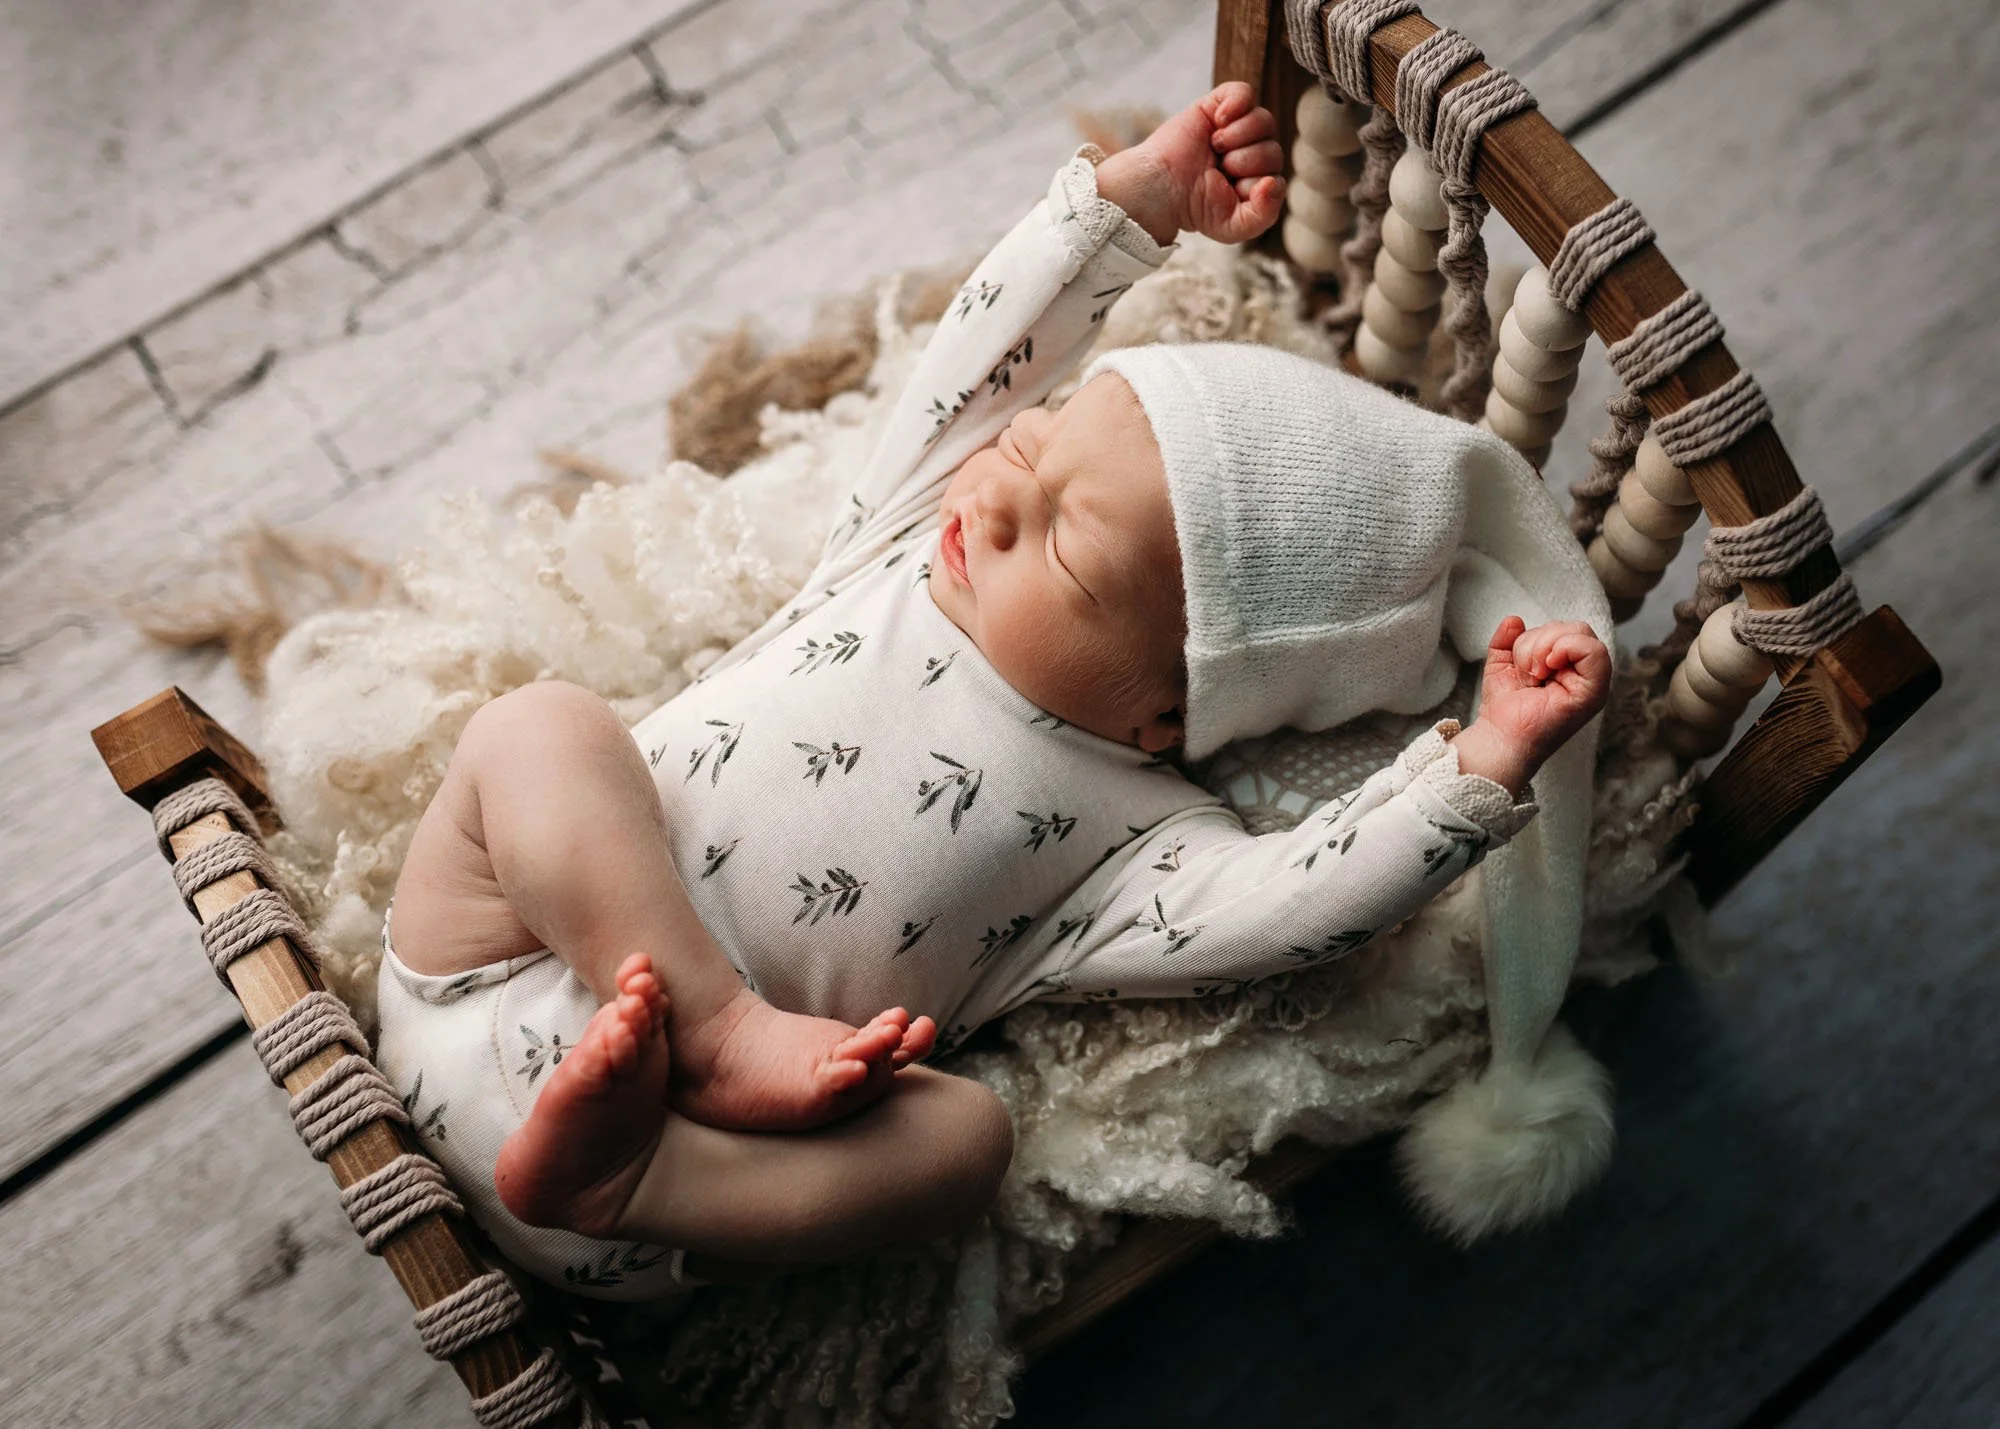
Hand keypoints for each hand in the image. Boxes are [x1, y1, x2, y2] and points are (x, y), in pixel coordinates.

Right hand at [1092, 81, 1285, 246]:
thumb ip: (1264, 215)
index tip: (1230, 190)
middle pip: (1273, 149)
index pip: (1277, 177)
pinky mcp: (1219, 105)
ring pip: (1264, 120)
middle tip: (1218, 169)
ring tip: (1216, 146)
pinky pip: (1244, 92)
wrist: (1160, 187)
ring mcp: (1237, 126)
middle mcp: (1252, 150)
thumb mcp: (1232, 227)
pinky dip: (1235, 105)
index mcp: (1258, 180)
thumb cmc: (1194, 207)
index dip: (1255, 185)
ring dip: (1239, 136)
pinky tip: (1218, 121)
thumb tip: (1275, 182)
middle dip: (1244, 162)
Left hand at [1450, 616, 1611, 794]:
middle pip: (1575, 627)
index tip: (1524, 664)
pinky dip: (1565, 649)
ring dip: (1544, 648)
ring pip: (1580, 633)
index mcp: (1569, 666)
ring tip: (1533, 676)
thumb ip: (1507, 640)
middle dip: (1540, 641)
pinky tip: (1547, 669)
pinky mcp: (1594, 693)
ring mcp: (1593, 683)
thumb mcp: (1502, 665)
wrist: (1500, 738)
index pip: (1567, 628)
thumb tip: (1514, 620)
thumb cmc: (1504, 709)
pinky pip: (1594, 650)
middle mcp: (1584, 673)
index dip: (1541, 635)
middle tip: (1528, 672)